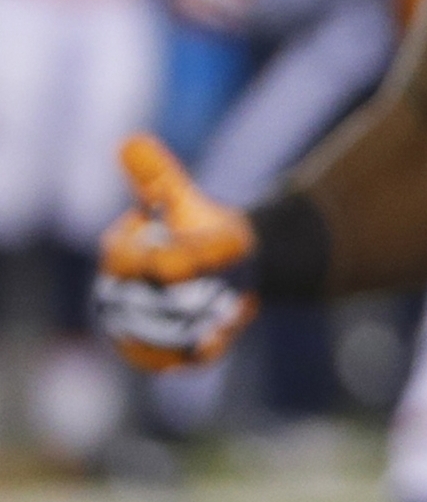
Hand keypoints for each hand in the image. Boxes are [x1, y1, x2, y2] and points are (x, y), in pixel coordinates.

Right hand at [95, 136, 256, 371]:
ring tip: (216, 324)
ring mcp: (142, 328)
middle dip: (171, 302)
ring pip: (154, 340)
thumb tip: (128, 141)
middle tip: (211, 293)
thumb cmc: (199, 227)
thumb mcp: (183, 200)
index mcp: (120, 260)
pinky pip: (175, 361)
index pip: (122, 261)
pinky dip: (196, 356)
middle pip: (137, 309)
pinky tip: (217, 345)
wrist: (231, 262)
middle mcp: (122, 298)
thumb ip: (157, 177)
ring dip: (185, 335)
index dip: (150, 257)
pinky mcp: (167, 351)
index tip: (187, 256)